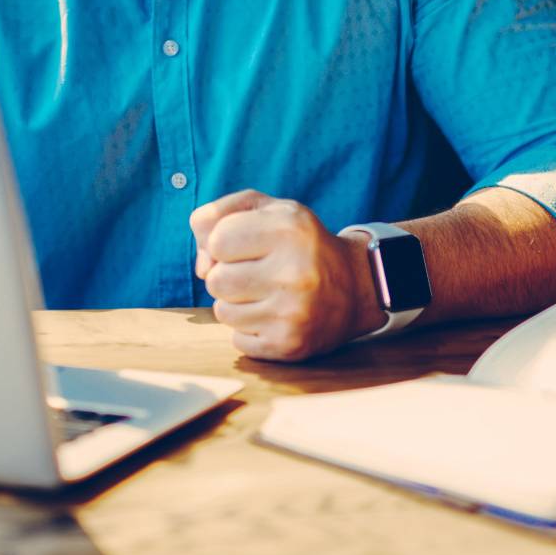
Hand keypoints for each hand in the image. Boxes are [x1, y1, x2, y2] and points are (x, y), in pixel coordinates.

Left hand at [190, 189, 383, 360]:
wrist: (355, 286)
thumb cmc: (299, 242)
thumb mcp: (267, 209)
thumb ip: (219, 216)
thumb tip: (200, 265)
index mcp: (288, 229)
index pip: (217, 240)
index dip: (223, 243)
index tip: (246, 244)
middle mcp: (293, 272)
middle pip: (215, 279)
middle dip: (227, 275)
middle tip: (256, 271)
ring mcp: (292, 313)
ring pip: (222, 311)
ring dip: (236, 303)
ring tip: (266, 292)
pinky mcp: (289, 345)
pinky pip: (238, 339)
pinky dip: (249, 329)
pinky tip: (274, 315)